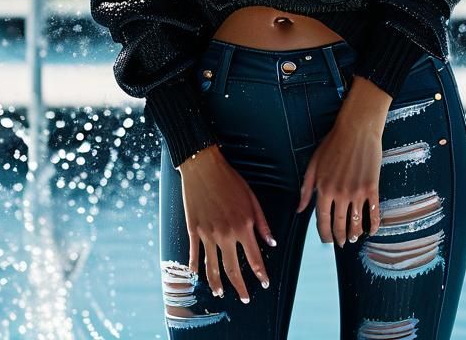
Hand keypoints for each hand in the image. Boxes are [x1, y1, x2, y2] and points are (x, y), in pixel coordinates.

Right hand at [179, 145, 275, 303]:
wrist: (203, 167)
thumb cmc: (230, 180)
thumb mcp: (251, 199)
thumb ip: (261, 223)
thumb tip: (271, 242)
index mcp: (243, 226)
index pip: (254, 258)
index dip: (260, 273)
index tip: (264, 283)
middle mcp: (226, 234)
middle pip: (233, 269)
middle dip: (240, 287)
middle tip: (245, 298)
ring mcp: (208, 234)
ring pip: (212, 267)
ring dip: (217, 284)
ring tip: (220, 294)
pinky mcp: (193, 230)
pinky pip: (194, 254)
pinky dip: (194, 267)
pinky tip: (196, 276)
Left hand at [296, 109, 384, 247]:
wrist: (357, 129)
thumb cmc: (333, 143)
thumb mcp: (314, 164)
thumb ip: (306, 188)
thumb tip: (300, 209)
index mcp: (323, 188)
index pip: (322, 219)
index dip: (324, 233)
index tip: (327, 239)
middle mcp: (339, 193)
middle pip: (339, 225)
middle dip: (339, 238)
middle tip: (340, 243)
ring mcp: (357, 192)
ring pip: (356, 223)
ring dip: (354, 234)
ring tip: (353, 238)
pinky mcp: (372, 188)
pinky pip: (373, 213)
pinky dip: (372, 225)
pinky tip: (371, 231)